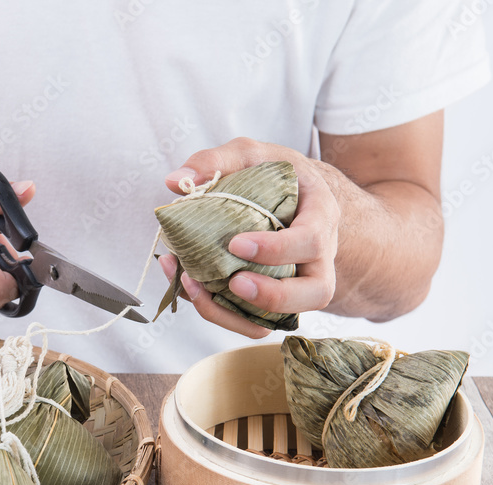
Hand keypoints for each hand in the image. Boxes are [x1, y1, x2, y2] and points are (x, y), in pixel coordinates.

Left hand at [159, 137, 340, 337]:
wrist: (293, 195)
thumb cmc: (275, 175)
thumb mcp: (250, 154)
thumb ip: (214, 160)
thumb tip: (173, 181)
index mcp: (319, 216)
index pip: (312, 241)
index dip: (277, 249)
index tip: (236, 244)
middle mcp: (317, 258)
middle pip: (315, 293)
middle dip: (273, 296)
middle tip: (234, 283)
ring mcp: (298, 283)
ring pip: (284, 318)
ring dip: (238, 315)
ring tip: (199, 290)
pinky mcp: (273, 300)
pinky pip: (254, 321)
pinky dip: (220, 312)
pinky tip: (189, 286)